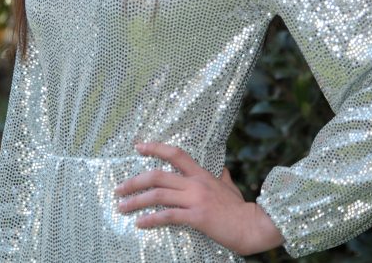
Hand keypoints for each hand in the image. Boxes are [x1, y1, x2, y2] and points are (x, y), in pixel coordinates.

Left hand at [115, 142, 283, 255]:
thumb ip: (222, 178)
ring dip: (136, 200)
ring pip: (158, 195)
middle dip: (134, 181)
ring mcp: (195, 199)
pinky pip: (168, 216)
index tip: (138, 146)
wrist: (253, 225)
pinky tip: (140, 223)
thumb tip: (222, 171)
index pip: (175, 153)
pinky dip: (151, 219)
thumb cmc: (240, 208)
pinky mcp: (196, 217)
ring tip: (121, 207)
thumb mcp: (229, 187)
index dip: (155, 147)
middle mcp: (195, 183)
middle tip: (118, 188)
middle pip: (158, 175)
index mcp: (201, 174)